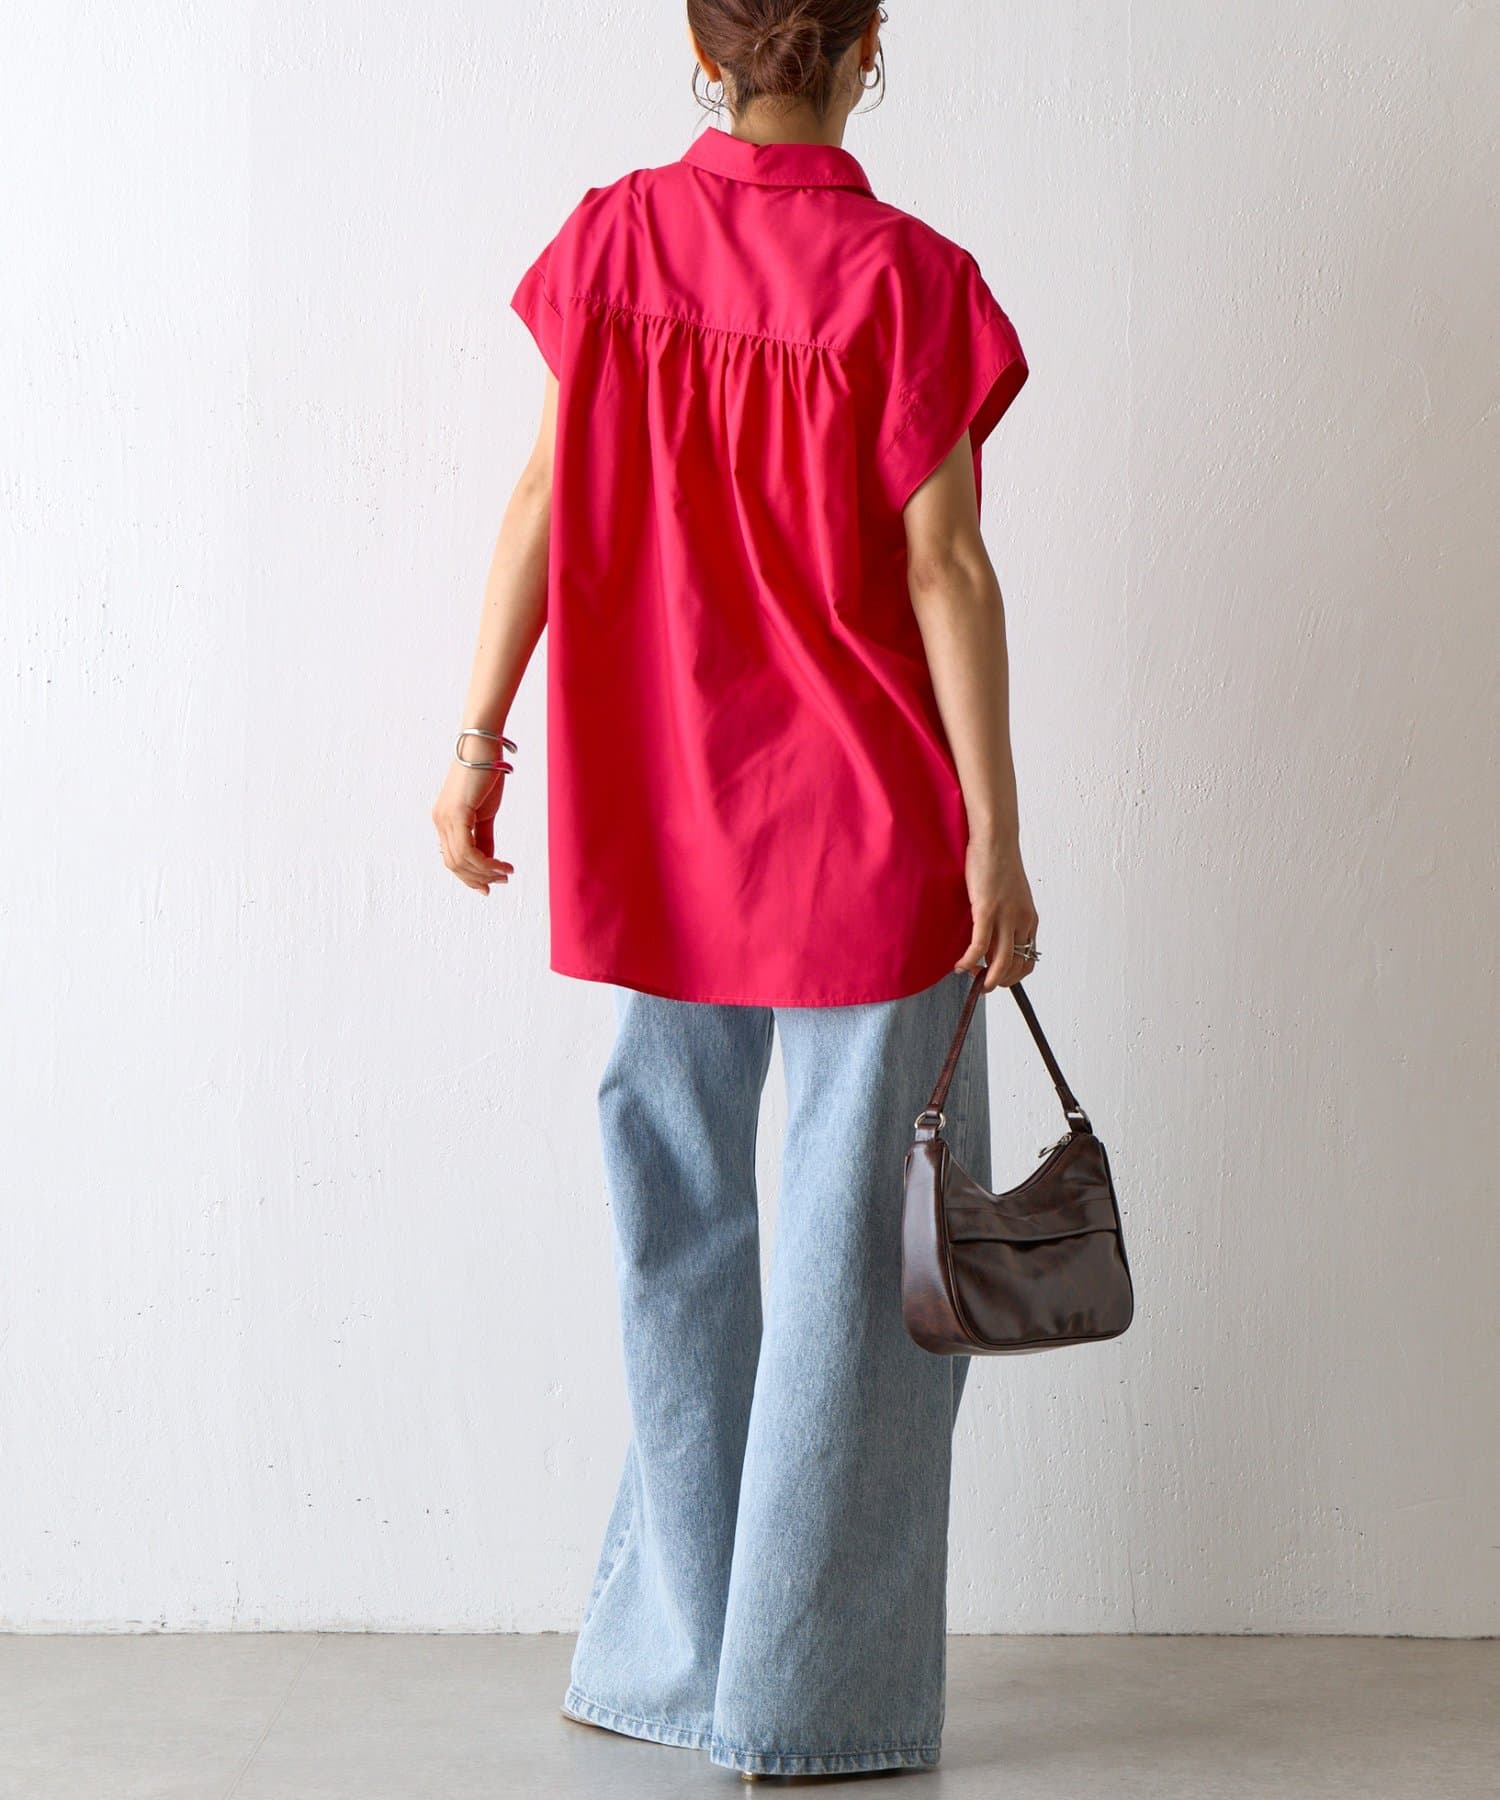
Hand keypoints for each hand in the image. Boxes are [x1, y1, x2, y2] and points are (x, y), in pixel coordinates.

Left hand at [431, 760, 512, 894]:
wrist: (484, 745)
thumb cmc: (486, 772)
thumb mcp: (486, 812)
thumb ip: (484, 837)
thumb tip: (489, 860)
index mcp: (444, 821)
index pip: (452, 858)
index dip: (470, 876)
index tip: (491, 884)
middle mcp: (440, 821)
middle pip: (454, 864)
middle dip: (479, 878)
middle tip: (502, 881)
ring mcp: (445, 818)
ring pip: (461, 861)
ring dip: (486, 873)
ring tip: (506, 873)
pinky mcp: (457, 814)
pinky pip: (468, 851)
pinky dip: (487, 863)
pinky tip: (502, 865)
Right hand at [955, 837, 1038, 990]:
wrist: (995, 840)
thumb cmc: (999, 864)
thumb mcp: (1012, 896)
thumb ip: (1008, 917)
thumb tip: (994, 937)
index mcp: (1030, 920)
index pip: (1028, 960)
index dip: (1012, 976)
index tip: (996, 978)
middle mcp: (1022, 922)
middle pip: (1015, 966)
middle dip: (998, 981)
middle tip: (980, 983)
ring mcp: (1005, 917)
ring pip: (1000, 963)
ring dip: (986, 979)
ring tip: (971, 979)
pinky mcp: (986, 911)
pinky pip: (979, 947)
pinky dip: (969, 962)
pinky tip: (959, 965)